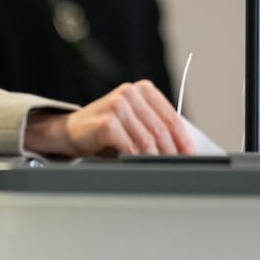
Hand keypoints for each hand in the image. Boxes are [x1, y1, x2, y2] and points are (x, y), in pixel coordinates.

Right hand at [23, 81, 196, 158]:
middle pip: (161, 129)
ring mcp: (117, 105)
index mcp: (143, 90)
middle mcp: (130, 93)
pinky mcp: (107, 121)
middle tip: (174, 166)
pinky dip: (137, 159)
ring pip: (147, 139)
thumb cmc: (105, 130)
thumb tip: (181, 149)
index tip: (189, 155)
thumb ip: (154, 127)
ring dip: (155, 158)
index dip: (183, 139)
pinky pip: (130, 146)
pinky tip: (138, 165)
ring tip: (158, 169)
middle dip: (171, 152)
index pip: (171, 117)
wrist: (71, 131)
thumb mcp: (134, 123)